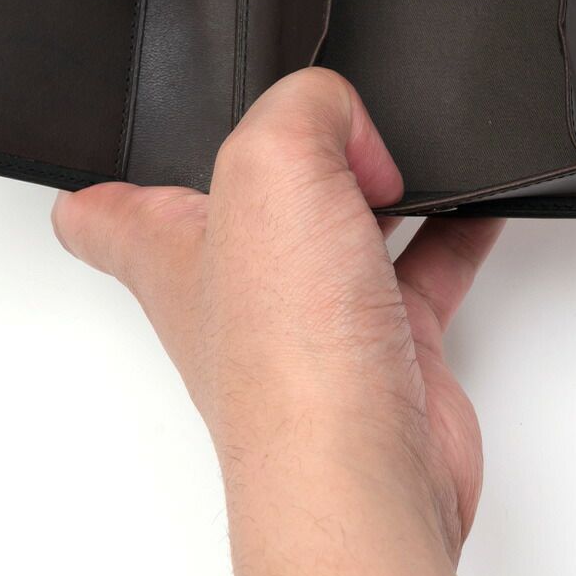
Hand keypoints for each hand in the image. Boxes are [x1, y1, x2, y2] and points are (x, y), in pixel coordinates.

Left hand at [53, 68, 500, 575]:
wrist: (369, 470)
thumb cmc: (290, 357)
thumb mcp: (274, 167)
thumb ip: (307, 105)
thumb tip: (351, 126)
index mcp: (175, 246)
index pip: (102, 209)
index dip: (101, 172)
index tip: (114, 145)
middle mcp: (238, 281)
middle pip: (240, 203)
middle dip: (272, 159)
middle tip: (308, 122)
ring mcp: (313, 311)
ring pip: (338, 224)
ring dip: (374, 184)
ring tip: (402, 152)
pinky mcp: (385, 337)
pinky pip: (424, 261)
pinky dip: (452, 227)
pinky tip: (475, 203)